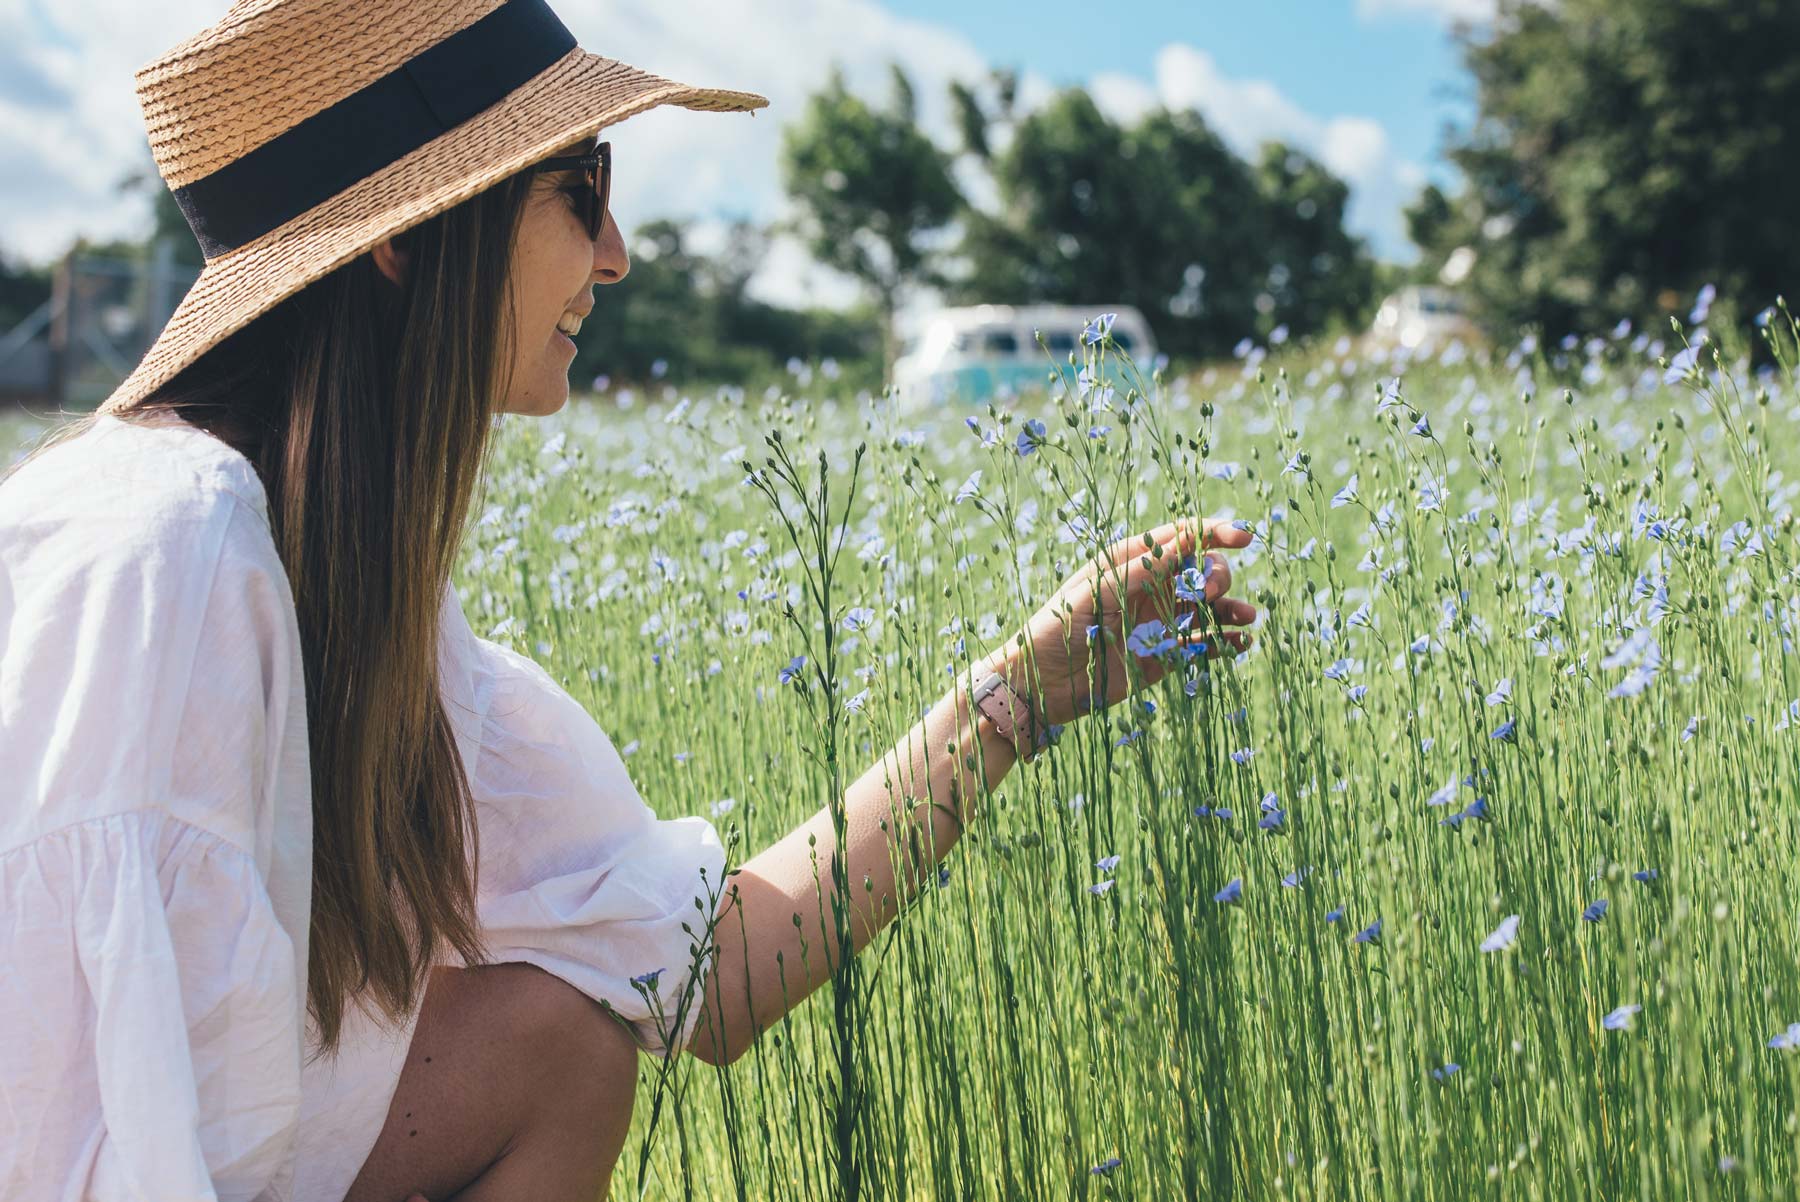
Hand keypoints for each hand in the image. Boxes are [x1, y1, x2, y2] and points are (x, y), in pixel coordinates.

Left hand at [991, 516, 1256, 727]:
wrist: (1037, 684)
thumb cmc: (1056, 627)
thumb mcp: (1097, 592)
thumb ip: (1143, 569)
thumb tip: (1188, 537)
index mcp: (1131, 562)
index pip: (1180, 536)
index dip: (1214, 532)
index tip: (1243, 538)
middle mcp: (1149, 588)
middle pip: (1201, 570)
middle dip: (1216, 576)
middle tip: (1207, 595)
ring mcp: (1158, 622)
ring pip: (1208, 608)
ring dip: (1231, 608)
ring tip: (1245, 616)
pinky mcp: (1162, 656)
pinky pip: (1202, 644)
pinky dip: (1225, 642)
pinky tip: (1242, 643)